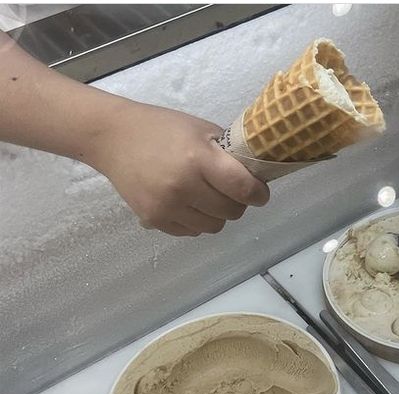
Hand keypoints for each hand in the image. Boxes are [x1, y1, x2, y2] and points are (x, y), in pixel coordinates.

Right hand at [86, 100, 269, 236]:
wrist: (111, 138)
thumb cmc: (161, 129)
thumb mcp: (200, 129)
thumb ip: (229, 154)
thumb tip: (256, 177)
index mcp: (198, 158)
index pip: (242, 188)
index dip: (258, 194)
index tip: (260, 193)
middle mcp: (183, 186)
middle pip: (231, 212)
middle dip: (237, 203)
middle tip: (229, 191)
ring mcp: (167, 206)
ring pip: (214, 227)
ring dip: (217, 214)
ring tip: (206, 196)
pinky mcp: (155, 220)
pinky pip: (192, 232)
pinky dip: (196, 221)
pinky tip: (187, 203)